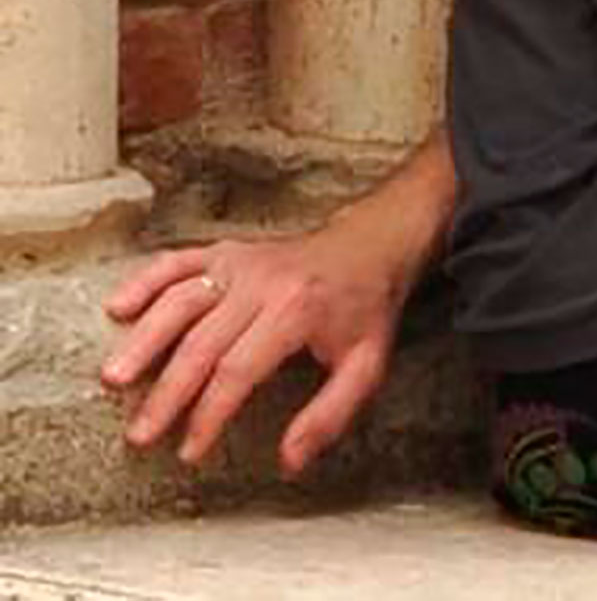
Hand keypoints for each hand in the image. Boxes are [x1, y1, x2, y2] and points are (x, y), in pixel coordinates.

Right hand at [99, 221, 410, 474]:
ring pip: (180, 301)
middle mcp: (263, 283)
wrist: (371, 246)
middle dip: (168, 394)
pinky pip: (178, 262)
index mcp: (297, 311)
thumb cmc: (364, 310)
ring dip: (144, 340)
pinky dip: (145, 282)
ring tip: (114, 378)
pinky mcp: (225, 250)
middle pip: (201, 343)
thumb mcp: (366, 365)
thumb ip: (330, 414)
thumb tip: (289, 461)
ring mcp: (240, 262)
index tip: (190, 450)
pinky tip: (117, 308)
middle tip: (140, 434)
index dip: (209, 414)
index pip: (238, 370)